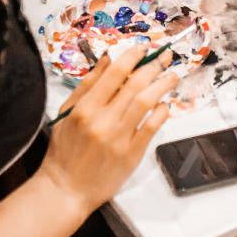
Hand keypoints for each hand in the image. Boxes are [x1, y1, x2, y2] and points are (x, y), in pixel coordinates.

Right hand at [37, 46, 177, 219]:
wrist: (66, 190)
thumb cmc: (64, 149)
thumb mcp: (67, 112)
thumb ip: (88, 83)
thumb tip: (107, 57)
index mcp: (85, 108)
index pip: (115, 73)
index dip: (133, 56)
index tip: (144, 47)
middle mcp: (103, 121)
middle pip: (135, 84)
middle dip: (154, 65)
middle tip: (165, 56)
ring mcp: (118, 138)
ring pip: (146, 102)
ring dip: (163, 85)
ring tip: (172, 76)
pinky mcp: (131, 154)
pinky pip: (152, 127)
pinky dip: (162, 112)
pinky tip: (165, 104)